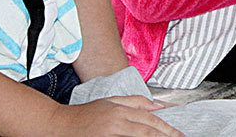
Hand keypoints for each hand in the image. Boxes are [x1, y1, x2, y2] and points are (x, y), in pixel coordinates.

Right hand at [49, 97, 181, 135]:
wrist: (57, 125)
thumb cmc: (83, 115)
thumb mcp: (110, 102)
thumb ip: (135, 102)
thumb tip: (159, 105)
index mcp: (119, 110)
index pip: (149, 119)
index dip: (165, 128)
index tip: (177, 134)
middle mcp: (116, 122)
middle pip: (146, 130)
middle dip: (164, 136)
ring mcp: (108, 134)